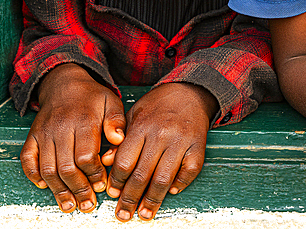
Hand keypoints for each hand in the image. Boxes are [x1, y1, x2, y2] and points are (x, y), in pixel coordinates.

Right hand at [19, 63, 125, 212]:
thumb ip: (117, 122)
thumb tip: (118, 140)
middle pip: (67, 167)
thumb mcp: (111, 102)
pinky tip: (44, 186)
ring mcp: (44, 133)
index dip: (94, 174)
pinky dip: (33, 175)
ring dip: (58, 190)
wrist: (64, 83)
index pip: (86, 156)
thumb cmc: (91, 97)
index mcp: (83, 121)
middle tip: (87, 204)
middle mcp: (61, 128)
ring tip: (69, 205)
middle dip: (78, 189)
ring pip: (48, 168)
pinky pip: (27, 159)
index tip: (102, 185)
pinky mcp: (32, 136)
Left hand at [107, 82, 217, 221]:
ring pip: (164, 179)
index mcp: (142, 127)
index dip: (117, 182)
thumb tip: (107, 162)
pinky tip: (171, 192)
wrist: (189, 91)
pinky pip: (189, 172)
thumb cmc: (158, 105)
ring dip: (153, 200)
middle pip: (142, 175)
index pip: (125, 162)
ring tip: (145, 214)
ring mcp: (181, 142)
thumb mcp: (134, 115)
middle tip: (124, 214)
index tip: (113, 194)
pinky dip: (180, 184)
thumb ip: (120, 138)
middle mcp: (161, 135)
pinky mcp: (198, 146)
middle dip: (130, 199)